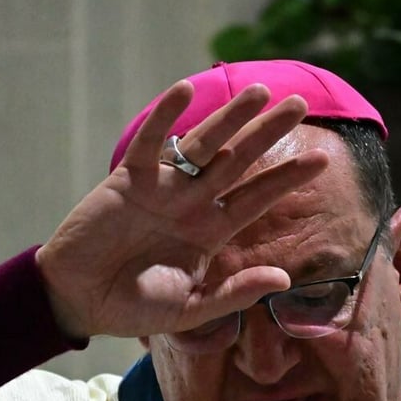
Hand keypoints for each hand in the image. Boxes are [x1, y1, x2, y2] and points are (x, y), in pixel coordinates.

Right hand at [35, 81, 328, 338]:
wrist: (79, 302)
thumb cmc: (132, 307)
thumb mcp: (191, 308)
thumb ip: (234, 293)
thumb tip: (285, 279)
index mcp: (210, 232)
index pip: (256, 199)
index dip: (287, 178)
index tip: (322, 160)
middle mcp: (192, 204)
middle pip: (238, 161)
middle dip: (268, 133)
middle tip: (300, 104)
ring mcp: (162, 188)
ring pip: (203, 144)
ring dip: (230, 117)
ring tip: (259, 91)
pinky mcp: (128, 179)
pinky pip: (149, 143)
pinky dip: (164, 117)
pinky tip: (185, 91)